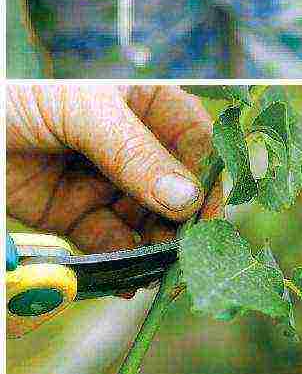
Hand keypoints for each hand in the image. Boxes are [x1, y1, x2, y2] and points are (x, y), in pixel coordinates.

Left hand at [6, 85, 222, 253]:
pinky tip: (128, 278)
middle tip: (185, 251)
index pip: (194, 140)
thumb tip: (186, 199)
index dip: (207, 175)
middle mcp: (131, 143)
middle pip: (174, 187)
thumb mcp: (82, 111)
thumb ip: (134, 153)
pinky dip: (121, 261)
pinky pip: (108, 240)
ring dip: (154, 246)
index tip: (209, 212)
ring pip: (145, 219)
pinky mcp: (71, 212)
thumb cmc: (20, 96)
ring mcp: (102, 179)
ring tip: (156, 270)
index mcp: (145, 103)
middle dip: (181, 220)